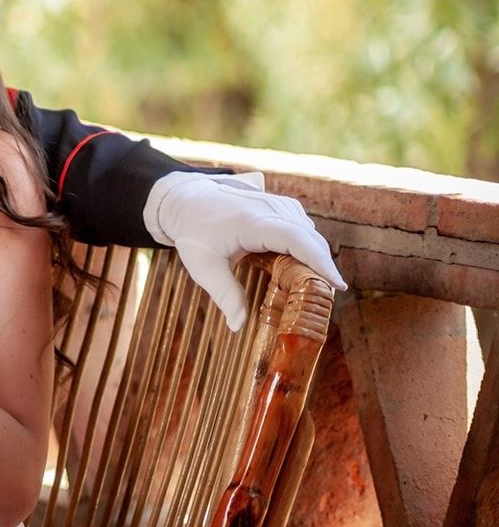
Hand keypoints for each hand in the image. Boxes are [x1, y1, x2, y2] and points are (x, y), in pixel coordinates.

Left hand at [145, 172, 345, 331]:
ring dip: (316, 258)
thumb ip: (225, 295)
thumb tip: (238, 326)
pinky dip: (308, 247)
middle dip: (322, 267)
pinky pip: (303, 228)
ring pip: (309, 233)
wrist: (189, 200)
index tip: (337, 285)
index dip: (320, 261)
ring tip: (314, 287)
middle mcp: (270, 208)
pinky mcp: (283, 206)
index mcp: (252, 222)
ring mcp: (278, 204)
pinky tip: (301, 267)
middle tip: (326, 299)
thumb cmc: (195, 233)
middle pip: (309, 238)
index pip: (296, 239)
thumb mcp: (203, 266)